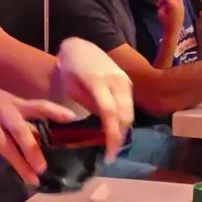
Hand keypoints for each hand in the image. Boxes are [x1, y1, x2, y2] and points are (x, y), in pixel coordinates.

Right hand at [0, 74, 76, 184]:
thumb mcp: (5, 103)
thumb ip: (22, 119)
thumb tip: (40, 136)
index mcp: (14, 105)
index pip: (38, 106)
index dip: (55, 111)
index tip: (72, 117)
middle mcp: (3, 113)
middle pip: (21, 132)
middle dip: (32, 151)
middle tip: (43, 169)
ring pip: (4, 145)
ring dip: (18, 162)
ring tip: (31, 178)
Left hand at [51, 37, 134, 161]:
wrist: (81, 47)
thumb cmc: (70, 69)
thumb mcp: (71, 89)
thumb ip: (89, 106)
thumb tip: (103, 124)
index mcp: (98, 82)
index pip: (110, 113)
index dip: (111, 135)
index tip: (109, 153)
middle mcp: (116, 81)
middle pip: (125, 115)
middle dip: (120, 137)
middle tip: (111, 154)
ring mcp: (125, 80)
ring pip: (130, 112)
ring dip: (124, 130)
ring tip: (114, 144)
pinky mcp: (128, 82)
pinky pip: (129, 105)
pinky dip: (124, 119)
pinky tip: (116, 129)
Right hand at [156, 0, 184, 35]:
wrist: (173, 31)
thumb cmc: (165, 23)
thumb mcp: (160, 13)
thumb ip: (162, 5)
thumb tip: (164, 2)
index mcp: (173, 4)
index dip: (161, 0)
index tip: (158, 6)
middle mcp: (179, 4)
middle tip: (163, 0)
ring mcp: (182, 6)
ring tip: (168, 1)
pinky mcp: (183, 9)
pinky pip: (180, 1)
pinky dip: (176, 0)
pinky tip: (172, 5)